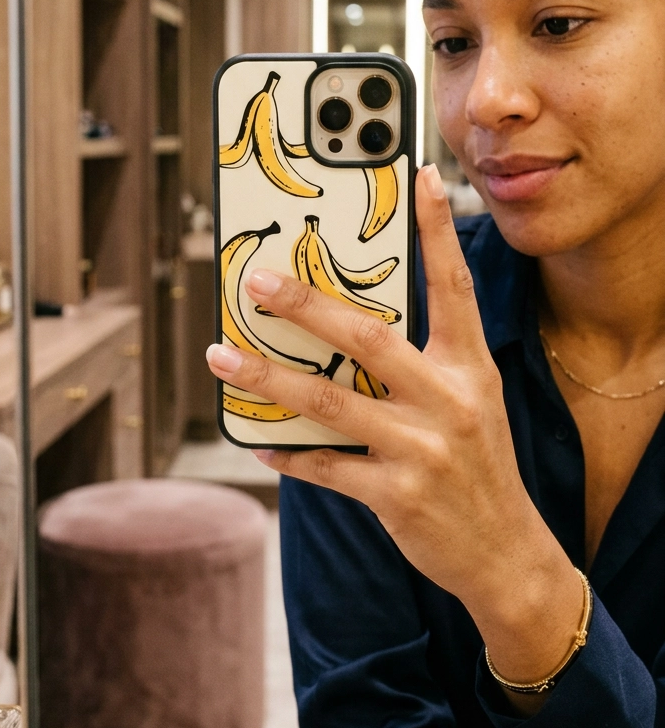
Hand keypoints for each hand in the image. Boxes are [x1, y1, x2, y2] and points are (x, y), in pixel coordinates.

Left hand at [207, 164, 583, 689]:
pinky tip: (256, 439)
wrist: (506, 551)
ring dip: (269, 378)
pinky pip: (326, 467)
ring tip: (222, 358)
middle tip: (257, 281)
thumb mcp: (471, 401)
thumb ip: (426, 362)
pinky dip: (287, 453)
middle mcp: (449, 401)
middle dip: (307, 306)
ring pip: (331, 402)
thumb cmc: (477, 463)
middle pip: (369, 339)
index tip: (415, 176)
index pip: (453, 287)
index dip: (436, 231)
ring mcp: (423, 450)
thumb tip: (349, 323)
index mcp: (470, 368)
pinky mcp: (398, 497)